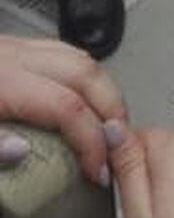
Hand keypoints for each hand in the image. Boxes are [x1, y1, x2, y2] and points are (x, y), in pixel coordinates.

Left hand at [0, 34, 125, 185]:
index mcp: (3, 82)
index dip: (91, 140)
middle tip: (117, 145)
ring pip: (79, 57)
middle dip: (111, 110)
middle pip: (85, 73)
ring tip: (108, 124)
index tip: (97, 169)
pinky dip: (84, 75)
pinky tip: (84, 96)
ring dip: (103, 90)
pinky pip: (63, 52)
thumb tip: (21, 152)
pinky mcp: (11, 48)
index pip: (66, 106)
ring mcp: (14, 48)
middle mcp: (13, 58)